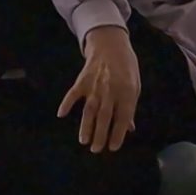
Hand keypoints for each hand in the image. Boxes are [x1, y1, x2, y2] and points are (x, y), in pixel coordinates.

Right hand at [59, 26, 140, 152]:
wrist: (111, 45)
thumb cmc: (126, 68)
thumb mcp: (134, 86)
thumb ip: (129, 108)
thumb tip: (129, 128)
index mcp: (127, 93)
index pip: (123, 118)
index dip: (118, 134)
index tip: (113, 147)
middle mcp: (110, 91)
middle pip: (104, 117)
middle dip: (101, 135)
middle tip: (96, 149)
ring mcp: (95, 86)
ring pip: (89, 110)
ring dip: (86, 126)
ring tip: (83, 141)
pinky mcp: (82, 80)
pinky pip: (73, 94)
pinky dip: (66, 103)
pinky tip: (61, 114)